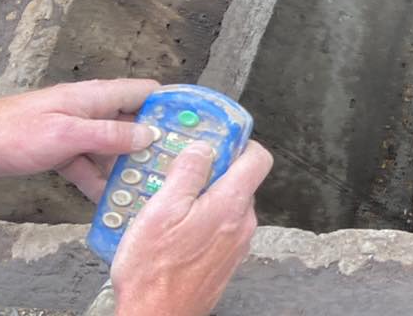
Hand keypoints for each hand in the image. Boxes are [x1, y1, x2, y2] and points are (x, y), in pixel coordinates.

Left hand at [0, 80, 160, 197]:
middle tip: (176, 165)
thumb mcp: (66, 135)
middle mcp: (90, 111)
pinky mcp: (62, 150)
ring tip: (149, 187)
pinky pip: (90, 165)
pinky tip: (110, 200)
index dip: (172, 106)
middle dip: (155, 141)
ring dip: (127, 165)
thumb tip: (150, 135)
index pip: (146, 93)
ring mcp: (76, 131)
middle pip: (133, 122)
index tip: (195, 124)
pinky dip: (99, 180)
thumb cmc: (12, 132)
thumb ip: (110, 135)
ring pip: (113, 147)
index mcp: (95, 97)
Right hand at [112, 139, 271, 315]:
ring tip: (167, 205)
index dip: (238, 143)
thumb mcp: (161, 210)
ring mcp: (236, 244)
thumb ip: (187, 172)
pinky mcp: (225, 259)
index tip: (216, 139)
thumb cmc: (154, 272)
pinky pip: (218, 228)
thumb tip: (203, 147)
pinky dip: (200, 222)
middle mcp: (242, 223)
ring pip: (226, 205)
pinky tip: (173, 230)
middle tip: (178, 173)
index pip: (258, 157)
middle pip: (238, 180)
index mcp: (231, 204)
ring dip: (202, 199)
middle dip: (211, 173)